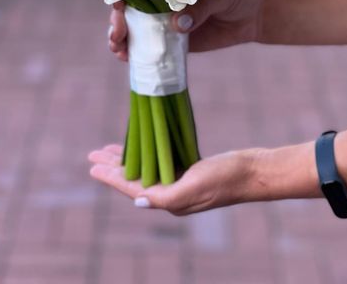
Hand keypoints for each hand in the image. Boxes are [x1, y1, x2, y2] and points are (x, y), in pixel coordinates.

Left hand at [88, 144, 259, 214]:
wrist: (254, 172)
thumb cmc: (226, 178)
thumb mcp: (194, 186)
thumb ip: (164, 196)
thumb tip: (137, 200)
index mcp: (170, 200)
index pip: (132, 187)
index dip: (111, 176)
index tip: (92, 166)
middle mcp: (172, 193)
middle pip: (135, 178)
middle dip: (113, 166)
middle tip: (93, 154)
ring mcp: (181, 182)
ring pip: (146, 169)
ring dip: (128, 159)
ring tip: (110, 151)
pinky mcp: (190, 171)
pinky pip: (161, 163)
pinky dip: (148, 154)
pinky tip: (142, 146)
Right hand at [108, 0, 264, 58]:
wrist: (256, 13)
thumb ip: (201, 6)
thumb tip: (177, 24)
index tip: (118, 5)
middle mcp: (163, 0)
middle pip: (130, 10)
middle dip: (118, 22)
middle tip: (118, 34)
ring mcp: (167, 22)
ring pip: (136, 30)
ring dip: (121, 40)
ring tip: (120, 49)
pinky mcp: (177, 42)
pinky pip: (154, 49)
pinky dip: (139, 55)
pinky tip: (129, 60)